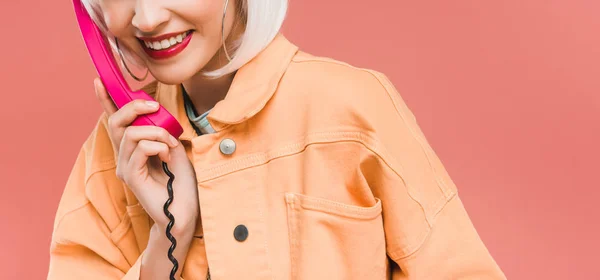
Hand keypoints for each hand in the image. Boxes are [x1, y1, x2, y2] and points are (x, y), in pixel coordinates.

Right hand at [94, 78, 198, 235]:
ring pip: (131, 133)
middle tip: (154, 107)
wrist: (187, 209)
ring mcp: (125, 168)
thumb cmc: (183, 182)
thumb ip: (160, 132)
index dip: (107, 101)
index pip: (115, 122)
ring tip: (171, 145)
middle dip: (135, 107)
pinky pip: (140, 148)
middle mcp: (124, 157)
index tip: (100, 80)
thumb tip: (154, 114)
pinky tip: (167, 156)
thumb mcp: (173, 148)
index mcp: (132, 149)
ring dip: (156, 133)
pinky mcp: (131, 176)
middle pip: (117, 122)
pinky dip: (157, 146)